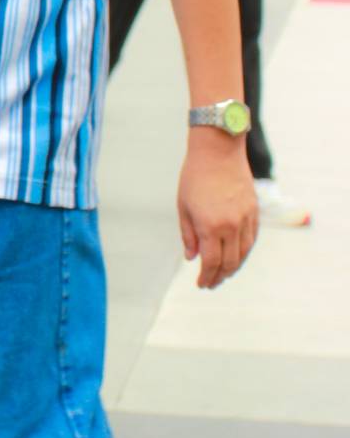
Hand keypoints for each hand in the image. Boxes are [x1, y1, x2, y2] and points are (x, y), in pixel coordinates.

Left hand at [176, 128, 257, 288]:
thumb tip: (192, 257)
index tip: (201, 284)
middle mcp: (232, 226)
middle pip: (229, 262)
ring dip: (233, 267)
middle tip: (211, 283)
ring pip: (243, 253)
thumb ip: (189, 235)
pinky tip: (236, 256)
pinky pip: (252, 239)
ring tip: (223, 274)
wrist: (218, 153)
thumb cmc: (195, 178)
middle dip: (219, 276)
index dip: (207, 276)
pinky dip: (244, 252)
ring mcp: (246, 219)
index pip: (212, 262)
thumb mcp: (183, 207)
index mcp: (211, 226)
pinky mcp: (254, 212)